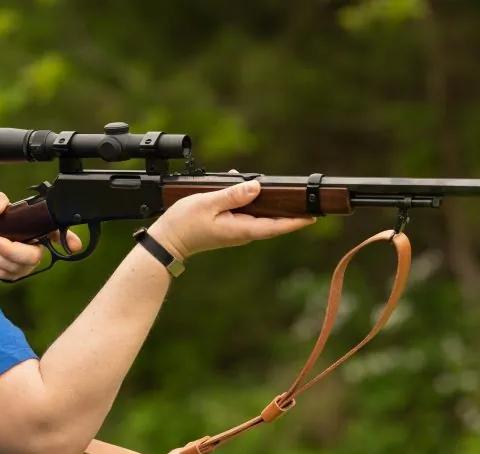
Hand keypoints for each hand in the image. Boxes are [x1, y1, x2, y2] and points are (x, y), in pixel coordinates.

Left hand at [0, 191, 82, 280]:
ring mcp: (22, 265)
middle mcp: (34, 249)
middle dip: (11, 251)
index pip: (58, 234)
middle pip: (32, 257)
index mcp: (37, 230)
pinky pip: (1, 276)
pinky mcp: (9, 276)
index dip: (69, 240)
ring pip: (14, 269)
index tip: (74, 245)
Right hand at [147, 171, 315, 259]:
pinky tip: (249, 188)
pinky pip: (248, 213)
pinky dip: (253, 202)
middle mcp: (242, 232)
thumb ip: (232, 194)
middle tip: (308, 203)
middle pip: (273, 222)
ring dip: (272, 205)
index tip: (312, 217)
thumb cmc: (184, 224)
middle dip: (290, 212)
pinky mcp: (230, 227)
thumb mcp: (207, 203)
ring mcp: (236, 231)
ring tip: (288, 195)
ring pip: (261, 217)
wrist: (168, 241)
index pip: (274, 226)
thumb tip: (257, 186)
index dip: (295, 222)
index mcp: (240, 229)